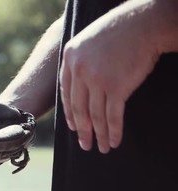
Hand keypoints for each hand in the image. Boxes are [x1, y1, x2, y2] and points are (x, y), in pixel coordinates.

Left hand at [59, 0, 160, 152]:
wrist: (141, 26)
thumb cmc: (116, 33)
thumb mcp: (86, 42)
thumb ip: (78, 63)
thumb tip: (77, 90)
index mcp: (69, 59)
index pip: (66, 93)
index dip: (70, 114)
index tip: (74, 128)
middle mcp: (80, 70)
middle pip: (78, 108)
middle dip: (82, 130)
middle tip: (84, 145)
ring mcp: (97, 79)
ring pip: (95, 115)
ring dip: (99, 135)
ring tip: (102, 148)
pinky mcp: (117, 87)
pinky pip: (112, 115)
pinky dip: (114, 131)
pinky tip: (115, 140)